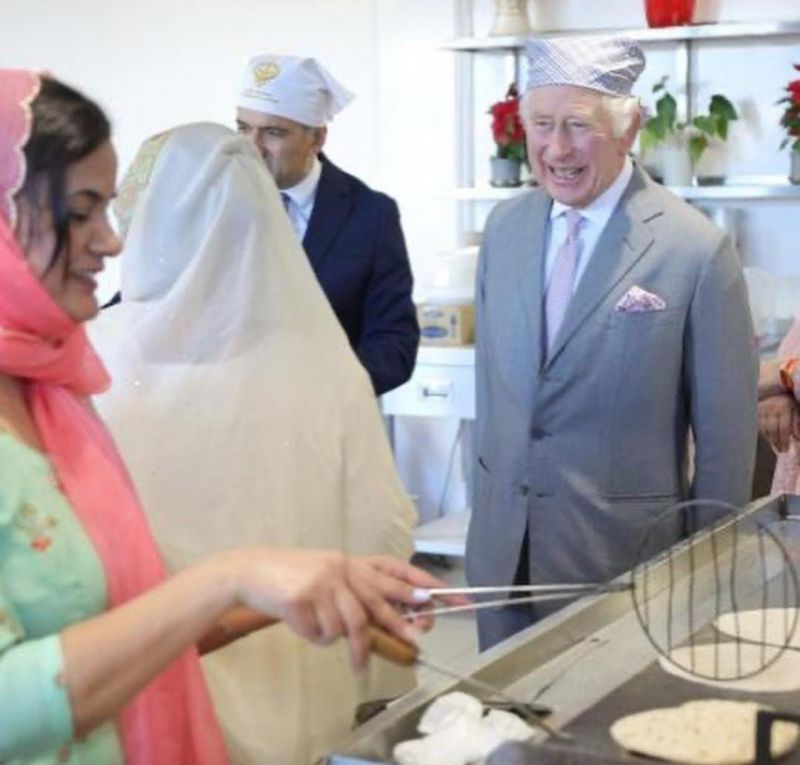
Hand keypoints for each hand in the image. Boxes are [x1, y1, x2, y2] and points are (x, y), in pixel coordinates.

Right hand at [222, 550, 459, 668]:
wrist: (250, 572)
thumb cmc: (293, 578)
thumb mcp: (328, 578)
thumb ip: (355, 595)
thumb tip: (391, 622)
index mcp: (351, 562)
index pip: (392, 569)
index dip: (417, 582)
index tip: (441, 595)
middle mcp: (340, 567)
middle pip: (379, 597)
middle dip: (400, 622)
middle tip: (417, 641)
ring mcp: (321, 581)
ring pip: (350, 622)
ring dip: (355, 648)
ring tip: (357, 665)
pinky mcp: (302, 597)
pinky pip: (321, 631)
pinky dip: (317, 637)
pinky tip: (305, 627)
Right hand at [758, 394, 798, 452]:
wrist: (775, 389)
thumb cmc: (789, 401)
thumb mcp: (796, 410)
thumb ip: (796, 423)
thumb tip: (797, 437)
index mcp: (784, 407)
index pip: (783, 427)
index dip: (784, 439)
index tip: (786, 449)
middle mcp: (771, 408)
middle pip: (773, 429)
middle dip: (777, 442)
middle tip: (781, 450)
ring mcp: (762, 409)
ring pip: (765, 428)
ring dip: (770, 439)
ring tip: (776, 446)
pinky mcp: (756, 411)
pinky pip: (759, 425)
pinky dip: (764, 434)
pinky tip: (770, 439)